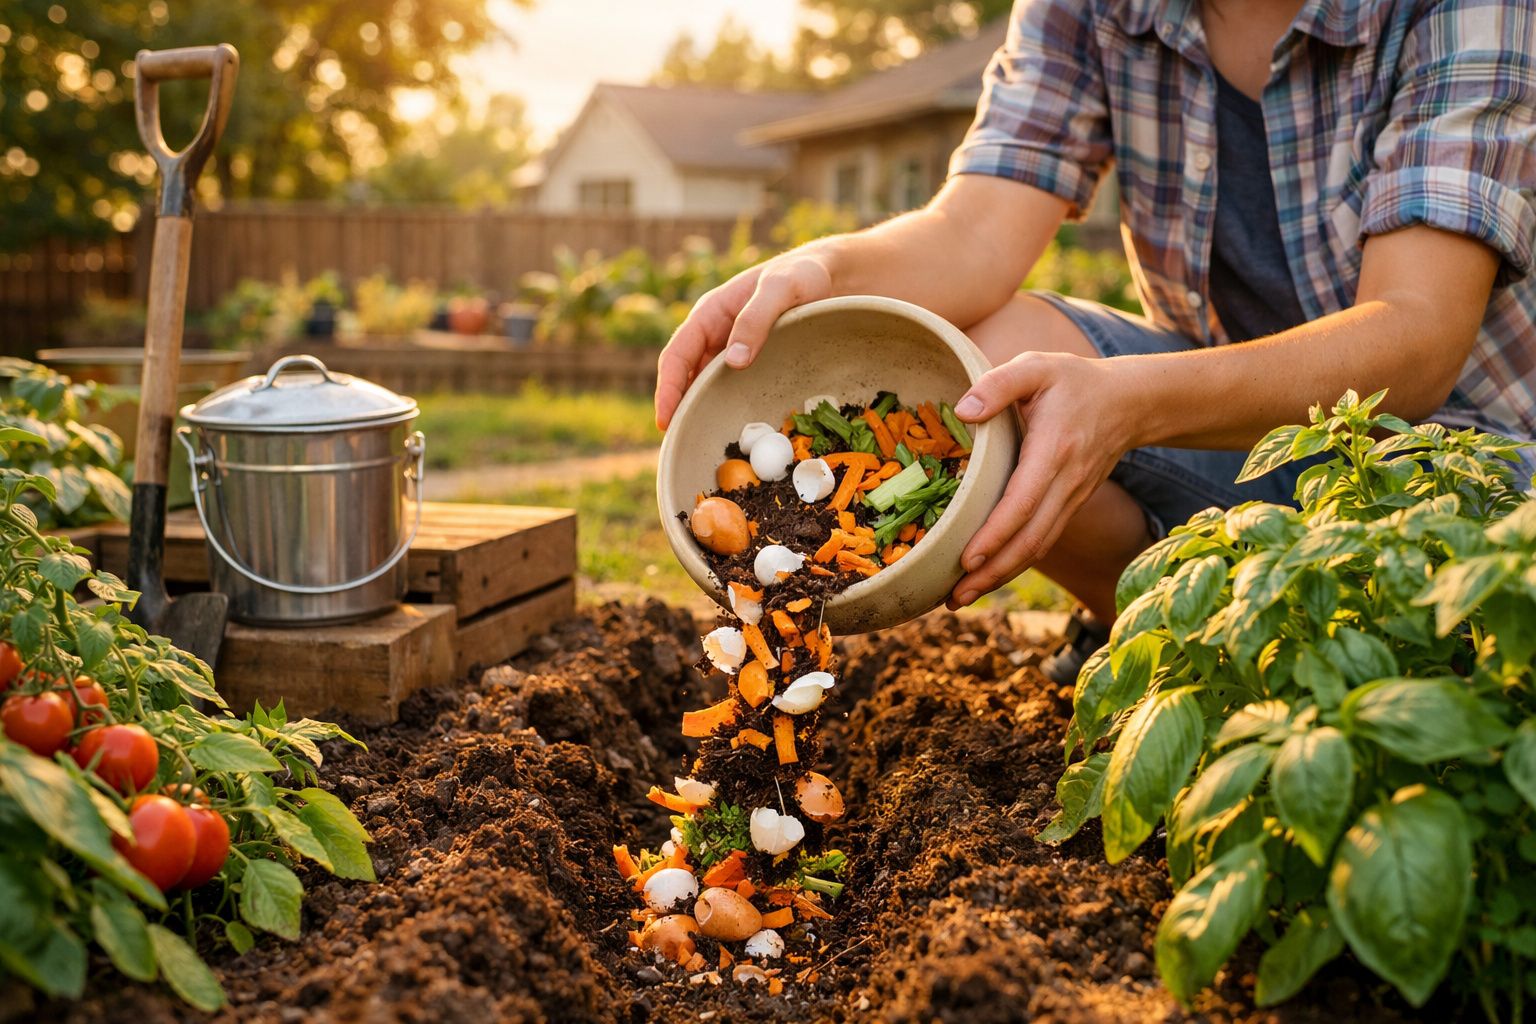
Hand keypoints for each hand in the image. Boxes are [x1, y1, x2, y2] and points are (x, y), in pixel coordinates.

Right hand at [654, 247, 834, 428]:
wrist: (829, 275)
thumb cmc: (802, 274)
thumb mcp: (781, 289)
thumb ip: (756, 319)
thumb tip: (734, 361)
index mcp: (710, 313)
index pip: (676, 355)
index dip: (667, 389)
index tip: (665, 420)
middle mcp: (715, 334)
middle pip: (685, 376)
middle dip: (679, 408)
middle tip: (680, 444)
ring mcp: (732, 348)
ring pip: (706, 384)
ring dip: (702, 410)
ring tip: (702, 444)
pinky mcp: (752, 361)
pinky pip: (731, 387)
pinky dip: (727, 407)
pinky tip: (734, 428)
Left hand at [946, 351, 1137, 607]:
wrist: (1130, 402)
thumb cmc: (1073, 381)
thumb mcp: (1037, 367)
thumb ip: (998, 383)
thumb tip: (963, 411)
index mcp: (1054, 449)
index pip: (1024, 501)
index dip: (996, 534)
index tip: (966, 558)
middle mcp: (1066, 482)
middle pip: (1031, 538)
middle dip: (992, 572)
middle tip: (952, 597)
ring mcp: (1071, 499)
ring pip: (1037, 546)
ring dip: (1000, 576)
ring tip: (959, 598)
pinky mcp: (1070, 506)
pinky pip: (1042, 540)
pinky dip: (1014, 563)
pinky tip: (986, 577)